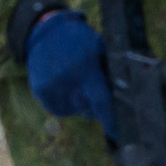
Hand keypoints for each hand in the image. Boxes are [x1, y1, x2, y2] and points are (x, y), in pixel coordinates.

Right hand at [25, 10, 114, 138]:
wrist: (45, 31)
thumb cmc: (79, 39)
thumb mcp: (99, 47)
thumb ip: (109, 71)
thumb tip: (124, 96)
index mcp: (85, 68)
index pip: (101, 101)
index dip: (110, 120)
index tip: (117, 134)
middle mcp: (66, 80)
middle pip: (88, 108)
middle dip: (96, 106)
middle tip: (96, 93)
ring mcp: (51, 87)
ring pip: (74, 110)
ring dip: (80, 104)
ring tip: (78, 85)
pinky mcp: (40, 91)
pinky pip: (59, 109)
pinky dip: (66, 104)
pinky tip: (66, 88)